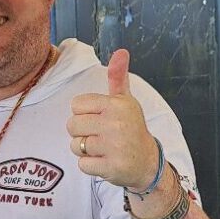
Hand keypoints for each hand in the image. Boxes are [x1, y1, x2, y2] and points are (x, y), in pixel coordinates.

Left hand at [66, 49, 159, 190]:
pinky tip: (104, 161)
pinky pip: (82, 164)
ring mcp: (114, 147)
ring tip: (102, 148)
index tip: (99, 118)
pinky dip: (89, 165)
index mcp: (116, 105)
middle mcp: (115, 124)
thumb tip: (121, 51)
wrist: (147, 162)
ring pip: (75, 145)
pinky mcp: (111, 167)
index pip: (76, 104)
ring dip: (84, 150)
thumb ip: (118, 77)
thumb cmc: (131, 128)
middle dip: (81, 132)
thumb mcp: (125, 101)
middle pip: (72, 125)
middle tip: (99, 135)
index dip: (83, 113)